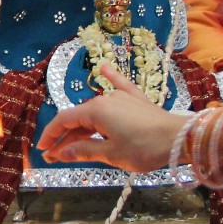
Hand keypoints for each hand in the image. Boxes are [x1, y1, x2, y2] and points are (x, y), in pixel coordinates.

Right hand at [38, 66, 182, 170]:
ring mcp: (122, 97)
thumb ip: (83, 150)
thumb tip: (60, 153)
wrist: (180, 138)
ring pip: (94, 110)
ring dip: (81, 125)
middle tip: (55, 155)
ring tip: (69, 141)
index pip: (64, 121)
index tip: (42, 150)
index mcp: (95, 111)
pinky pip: (120, 86)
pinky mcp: (137, 99)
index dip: (51, 135)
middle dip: (65, 137)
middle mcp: (106, 99)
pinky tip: (104, 67)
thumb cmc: (144, 148)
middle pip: (78, 117)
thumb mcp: (111, 153)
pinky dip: (111, 79)